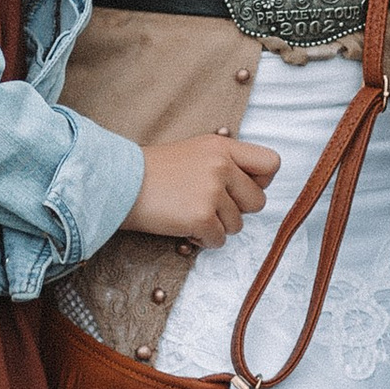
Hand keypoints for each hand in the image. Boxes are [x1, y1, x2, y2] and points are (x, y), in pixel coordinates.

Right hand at [125, 132, 281, 246]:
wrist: (118, 183)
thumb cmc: (153, 172)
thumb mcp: (195, 152)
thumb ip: (224, 163)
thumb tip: (252, 188)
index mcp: (222, 147)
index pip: (271, 164)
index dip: (261, 182)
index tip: (240, 190)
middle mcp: (222, 166)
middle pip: (257, 202)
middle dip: (236, 211)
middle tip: (208, 206)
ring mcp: (212, 191)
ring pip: (238, 225)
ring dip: (216, 227)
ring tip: (189, 214)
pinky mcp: (201, 216)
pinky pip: (219, 241)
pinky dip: (202, 241)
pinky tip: (183, 227)